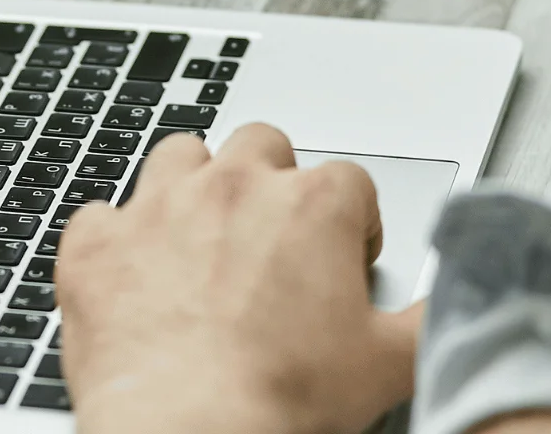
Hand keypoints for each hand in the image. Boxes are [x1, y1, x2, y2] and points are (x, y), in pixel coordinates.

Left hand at [56, 124, 423, 433]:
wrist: (186, 428)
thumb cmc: (281, 395)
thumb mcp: (391, 362)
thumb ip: (432, 317)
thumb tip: (454, 304)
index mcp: (310, 205)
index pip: (347, 183)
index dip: (348, 225)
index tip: (339, 260)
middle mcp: (231, 186)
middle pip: (259, 145)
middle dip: (268, 183)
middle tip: (267, 241)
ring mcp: (156, 205)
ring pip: (178, 156)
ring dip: (190, 187)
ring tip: (197, 241)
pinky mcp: (96, 240)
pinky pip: (100, 215)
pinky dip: (115, 240)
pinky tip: (131, 277)